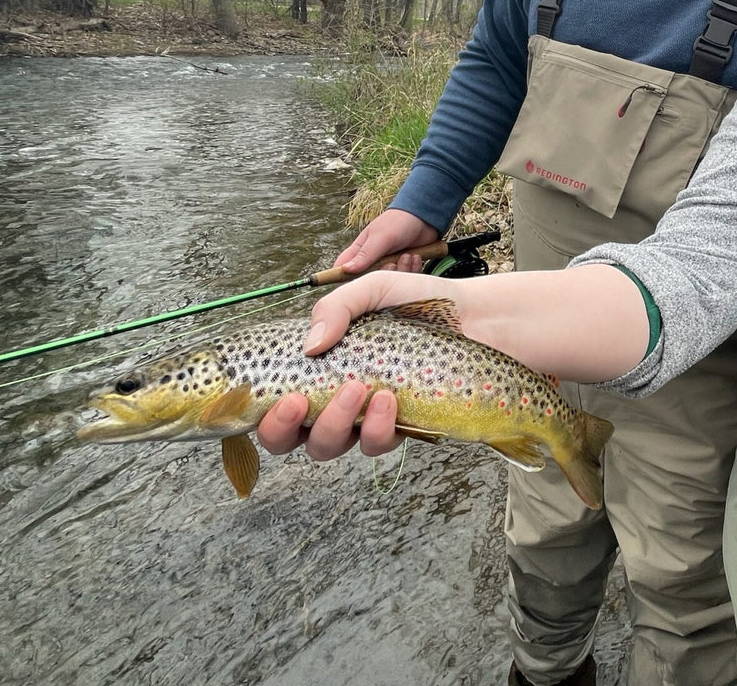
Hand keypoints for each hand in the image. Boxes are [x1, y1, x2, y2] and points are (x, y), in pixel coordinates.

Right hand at [255, 270, 451, 460]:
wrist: (471, 316)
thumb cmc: (415, 302)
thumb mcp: (371, 290)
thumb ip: (336, 308)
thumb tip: (310, 346)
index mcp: (317, 369)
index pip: (273, 404)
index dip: (264, 414)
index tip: (283, 396)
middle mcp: (333, 400)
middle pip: (290, 439)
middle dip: (285, 428)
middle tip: (300, 401)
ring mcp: (363, 418)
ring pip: (329, 446)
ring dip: (334, 423)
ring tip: (358, 388)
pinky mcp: (398, 428)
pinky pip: (375, 443)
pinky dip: (376, 427)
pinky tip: (389, 400)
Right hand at [333, 208, 436, 274]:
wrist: (425, 216)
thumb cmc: (398, 222)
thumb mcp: (380, 238)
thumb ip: (364, 255)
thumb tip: (345, 270)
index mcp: (359, 251)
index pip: (343, 269)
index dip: (345, 279)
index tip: (357, 286)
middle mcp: (372, 260)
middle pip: (369, 281)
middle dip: (383, 274)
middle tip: (392, 263)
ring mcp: (389, 264)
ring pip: (390, 281)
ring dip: (401, 269)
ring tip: (407, 255)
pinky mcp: (404, 266)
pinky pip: (406, 277)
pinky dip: (412, 268)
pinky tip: (415, 256)